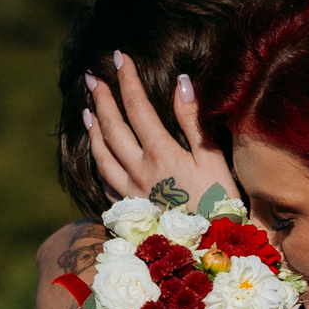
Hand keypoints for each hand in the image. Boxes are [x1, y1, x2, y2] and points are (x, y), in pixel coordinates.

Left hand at [84, 51, 235, 209]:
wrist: (211, 251)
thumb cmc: (221, 202)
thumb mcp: (214, 158)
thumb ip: (194, 120)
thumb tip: (181, 81)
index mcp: (162, 154)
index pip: (138, 107)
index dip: (127, 79)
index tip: (119, 57)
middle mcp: (139, 172)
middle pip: (113, 128)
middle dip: (102, 99)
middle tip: (92, 77)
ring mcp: (130, 193)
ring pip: (102, 156)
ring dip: (93, 130)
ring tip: (87, 111)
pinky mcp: (128, 211)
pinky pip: (105, 182)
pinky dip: (98, 162)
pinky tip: (98, 153)